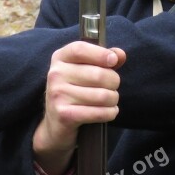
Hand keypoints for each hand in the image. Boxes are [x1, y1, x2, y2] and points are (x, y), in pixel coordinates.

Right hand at [33, 41, 125, 174]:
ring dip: (113, 99)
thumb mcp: (85, 70)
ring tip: (110, 100)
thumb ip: (103, 59)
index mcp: (60, 58)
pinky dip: (110, 113)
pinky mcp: (64, 115)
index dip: (100, 54)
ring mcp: (58, 94)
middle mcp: (56, 74)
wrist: (55, 125)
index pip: (80, 49)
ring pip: (102, 95)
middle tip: (112, 87)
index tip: (113, 61)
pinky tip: (109, 112)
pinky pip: (98, 112)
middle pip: (98, 74)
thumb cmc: (75, 92)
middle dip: (114, 82)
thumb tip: (120, 55)